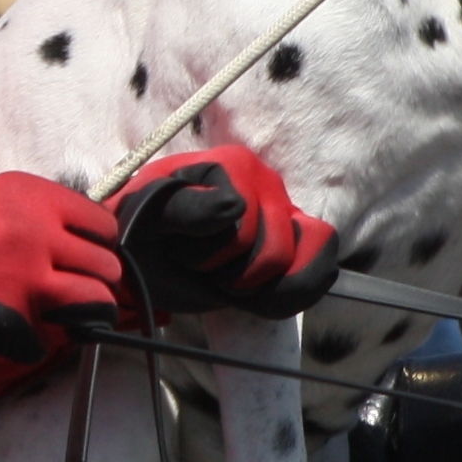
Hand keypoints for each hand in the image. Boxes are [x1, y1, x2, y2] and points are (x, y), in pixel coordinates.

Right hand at [0, 173, 127, 336]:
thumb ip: (36, 212)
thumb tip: (76, 235)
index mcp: (34, 198)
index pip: (103, 224)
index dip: (100, 244)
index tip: (88, 255)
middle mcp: (40, 233)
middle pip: (106, 266)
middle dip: (97, 281)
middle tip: (77, 289)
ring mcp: (31, 277)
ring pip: (96, 301)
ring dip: (84, 312)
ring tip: (66, 315)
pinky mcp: (17, 317)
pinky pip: (51, 337)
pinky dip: (38, 340)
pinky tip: (17, 330)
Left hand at [113, 147, 340, 317]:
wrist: (145, 258)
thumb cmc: (140, 232)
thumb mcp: (140, 217)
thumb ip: (184, 207)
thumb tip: (235, 206)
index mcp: (231, 165)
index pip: (241, 228)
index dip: (205, 255)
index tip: (172, 246)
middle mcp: (267, 182)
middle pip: (272, 255)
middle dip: (228, 275)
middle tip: (198, 266)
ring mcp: (286, 212)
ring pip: (294, 269)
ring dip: (252, 289)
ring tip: (222, 277)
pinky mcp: (299, 242)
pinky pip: (321, 273)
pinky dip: (287, 296)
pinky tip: (254, 294)